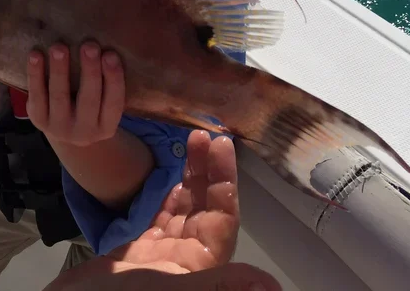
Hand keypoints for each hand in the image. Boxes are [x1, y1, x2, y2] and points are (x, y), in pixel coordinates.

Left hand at [27, 41, 123, 146]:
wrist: (64, 133)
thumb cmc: (89, 108)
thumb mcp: (102, 105)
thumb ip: (106, 82)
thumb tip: (106, 41)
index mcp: (107, 126)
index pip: (114, 103)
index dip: (114, 79)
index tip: (111, 54)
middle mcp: (85, 131)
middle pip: (89, 100)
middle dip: (90, 71)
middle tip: (89, 45)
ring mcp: (59, 127)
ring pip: (59, 97)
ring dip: (60, 70)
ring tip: (59, 47)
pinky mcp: (38, 120)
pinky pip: (36, 95)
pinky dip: (35, 74)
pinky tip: (36, 55)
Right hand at [41, 130, 281, 290]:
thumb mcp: (169, 290)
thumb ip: (219, 284)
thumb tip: (270, 286)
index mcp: (198, 269)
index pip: (222, 218)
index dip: (224, 182)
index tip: (221, 145)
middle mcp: (186, 262)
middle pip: (205, 209)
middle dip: (208, 172)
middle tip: (205, 134)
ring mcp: (162, 257)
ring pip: (184, 210)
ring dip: (190, 178)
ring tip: (193, 142)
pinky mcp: (140, 254)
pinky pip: (162, 218)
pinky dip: (168, 195)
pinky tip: (171, 176)